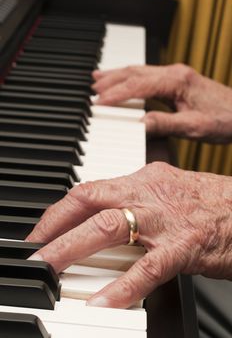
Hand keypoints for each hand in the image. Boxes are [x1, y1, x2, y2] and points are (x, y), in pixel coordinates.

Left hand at [27, 162, 231, 307]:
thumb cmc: (206, 201)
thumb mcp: (163, 189)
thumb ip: (131, 198)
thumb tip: (99, 212)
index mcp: (142, 179)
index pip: (89, 189)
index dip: (59, 210)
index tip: (41, 230)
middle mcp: (148, 194)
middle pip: (89, 203)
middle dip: (55, 227)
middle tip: (34, 250)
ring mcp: (165, 220)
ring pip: (108, 228)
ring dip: (72, 248)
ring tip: (50, 268)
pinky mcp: (184, 246)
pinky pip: (147, 268)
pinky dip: (122, 286)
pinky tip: (102, 302)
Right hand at [92, 64, 231, 142]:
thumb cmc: (222, 119)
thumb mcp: (193, 127)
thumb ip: (165, 124)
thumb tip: (139, 124)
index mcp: (176, 82)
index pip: (138, 86)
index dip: (116, 94)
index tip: (98, 102)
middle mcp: (174, 74)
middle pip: (135, 72)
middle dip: (111, 80)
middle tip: (92, 90)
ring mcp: (175, 75)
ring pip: (139, 70)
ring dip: (117, 75)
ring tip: (98, 79)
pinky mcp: (176, 80)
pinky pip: (146, 75)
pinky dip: (130, 78)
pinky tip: (123, 81)